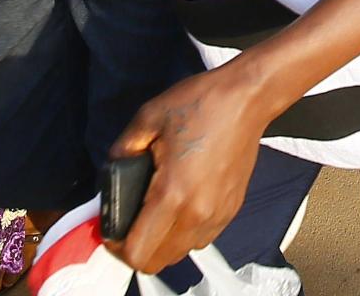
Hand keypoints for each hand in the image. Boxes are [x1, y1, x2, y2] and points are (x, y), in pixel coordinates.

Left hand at [110, 65, 274, 271]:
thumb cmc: (201, 104)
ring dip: (162, 242)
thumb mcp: (148, 118)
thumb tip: (112, 173)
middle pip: (157, 262)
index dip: (117, 245)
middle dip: (137, 248)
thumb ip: (122, 151)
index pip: (138, 252)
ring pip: (180, 253)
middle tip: (130, 220)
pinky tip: (180, 204)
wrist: (247, 98)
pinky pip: (200, 239)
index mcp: (173, 193)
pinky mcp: (231, 210)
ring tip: (155, 212)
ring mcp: (218, 215)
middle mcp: (197, 213)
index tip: (113, 227)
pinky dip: (184, 233)